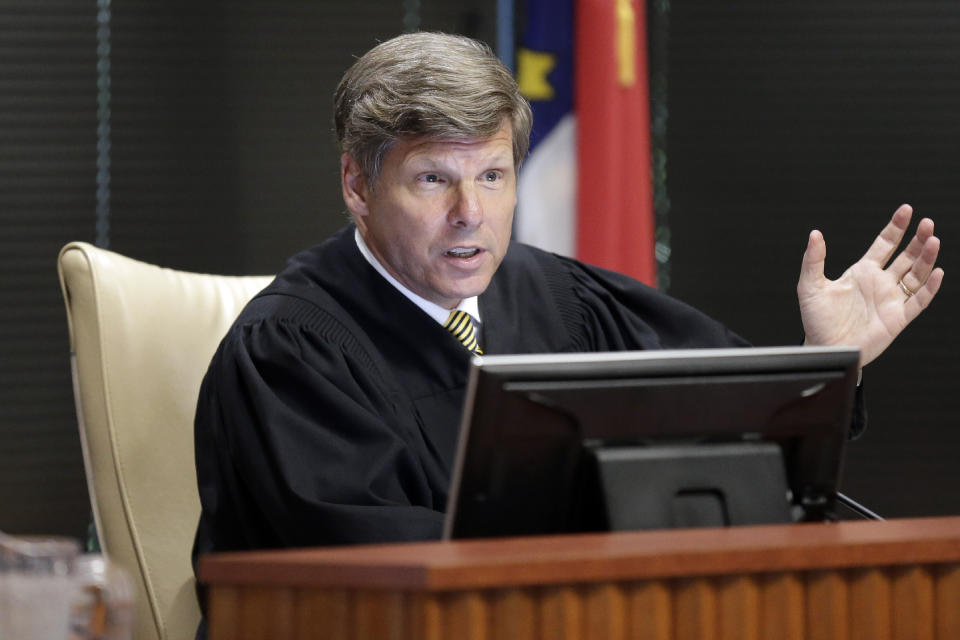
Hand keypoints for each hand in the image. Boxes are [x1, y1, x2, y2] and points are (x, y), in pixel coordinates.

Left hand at [798, 204, 943, 366]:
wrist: (824, 348)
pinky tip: (936, 273)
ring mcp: (891, 300)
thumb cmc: (816, 320)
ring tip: (933, 241)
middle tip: (927, 224)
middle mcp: (880, 283)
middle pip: (906, 256)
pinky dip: (930, 288)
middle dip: (917, 240)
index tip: (906, 210)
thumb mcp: (810, 286)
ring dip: (926, 259)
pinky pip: (919, 301)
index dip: (896, 228)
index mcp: (862, 272)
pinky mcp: (898, 318)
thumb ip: (813, 260)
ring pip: (916, 275)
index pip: (885, 244)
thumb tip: (814, 234)